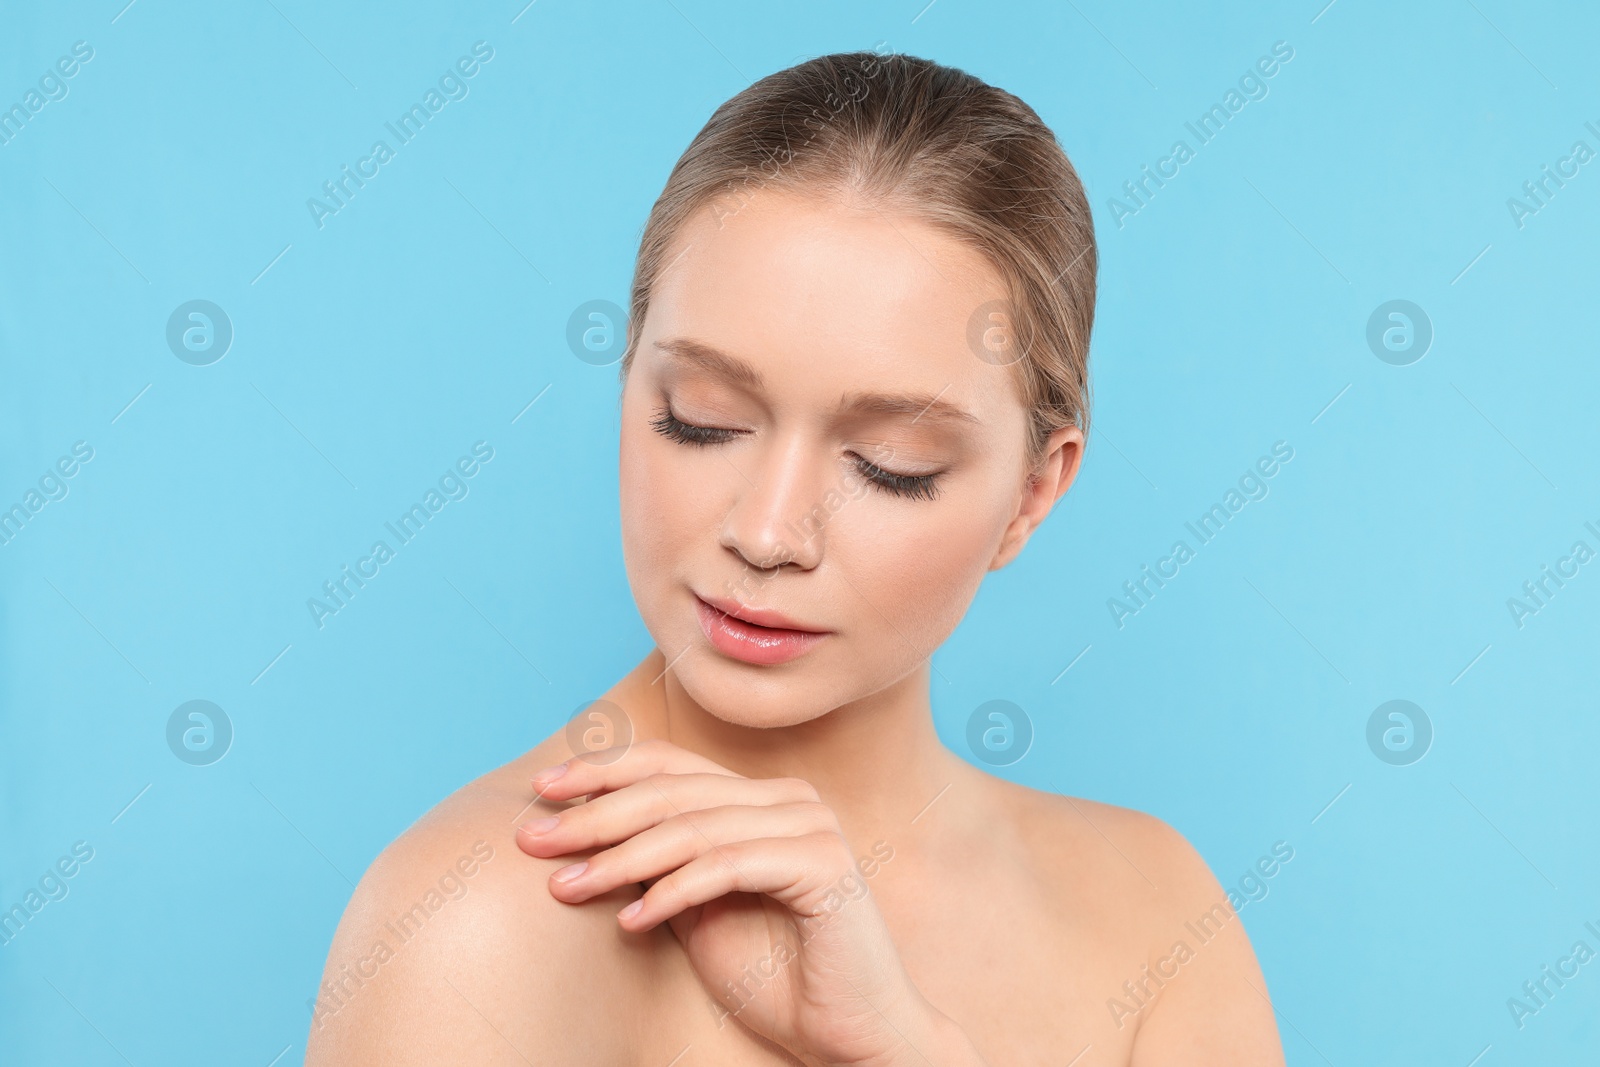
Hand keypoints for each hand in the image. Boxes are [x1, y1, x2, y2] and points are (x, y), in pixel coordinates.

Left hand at [515, 739, 985, 1066]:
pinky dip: (672, 891)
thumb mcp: (696, 911)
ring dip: (620, 858)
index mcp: (760, 798)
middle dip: (595, 814)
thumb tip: (578, 832)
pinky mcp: (823, 863)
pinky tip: (630, 919)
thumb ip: (657, 867)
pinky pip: (728, 866)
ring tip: (567, 886)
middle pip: (672, 790)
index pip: (671, 765)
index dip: (603, 772)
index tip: (541, 792)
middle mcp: (788, 798)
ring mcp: (810, 825)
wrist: (850, 1034)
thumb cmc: (775, 976)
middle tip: (534, 841)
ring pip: (693, 827)